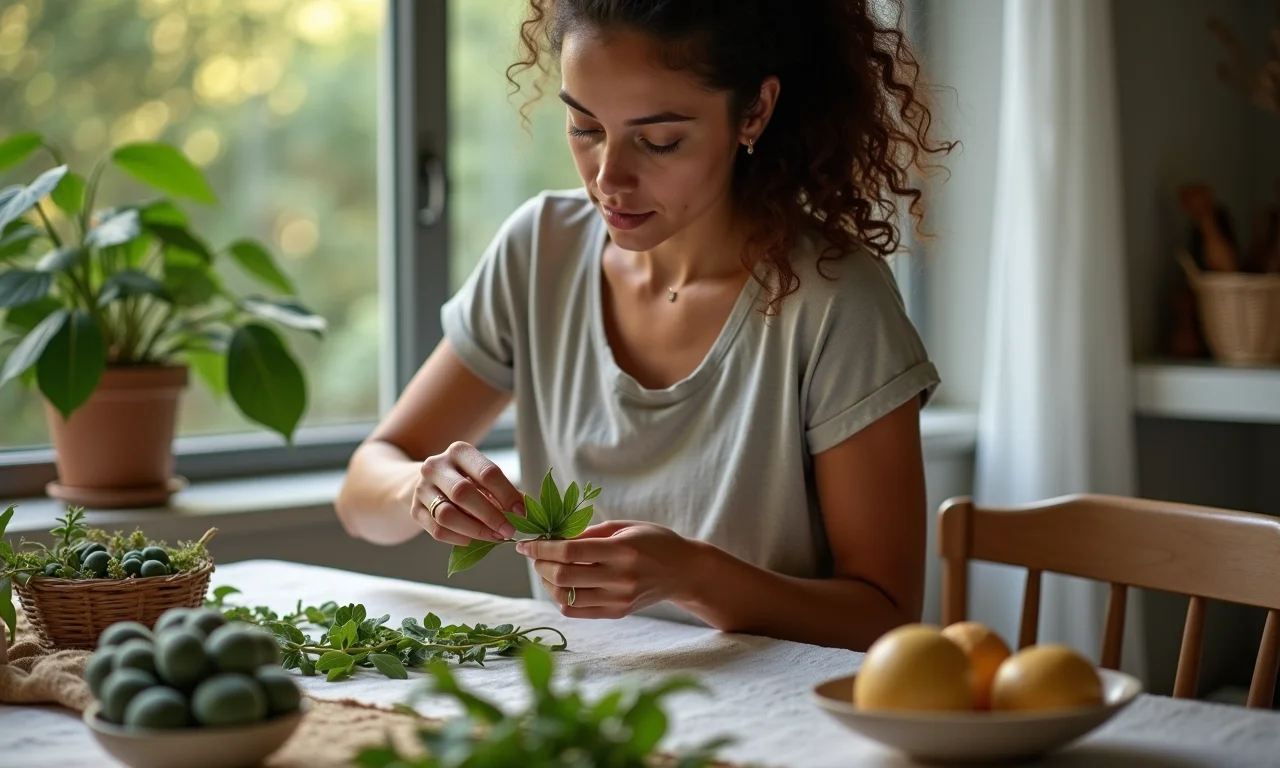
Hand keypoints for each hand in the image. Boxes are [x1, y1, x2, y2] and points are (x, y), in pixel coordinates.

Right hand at [413, 442, 523, 545]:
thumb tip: (526, 510)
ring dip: (475, 530)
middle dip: (490, 515)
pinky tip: (472, 540)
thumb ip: (504, 491)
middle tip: (508, 530)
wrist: (427, 483)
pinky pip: (437, 529)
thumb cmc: (465, 479)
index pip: (487, 472)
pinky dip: (458, 538)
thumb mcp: (483, 477)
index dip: (507, 494)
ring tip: (494, 537)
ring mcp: (421, 488)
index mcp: (459, 452)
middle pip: (463, 493)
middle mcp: (436, 466)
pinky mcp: (414, 510)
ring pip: (447, 514)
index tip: (521, 512)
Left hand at [517, 521, 695, 618]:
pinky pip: (576, 611)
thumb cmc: (654, 542)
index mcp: (622, 550)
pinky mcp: (617, 613)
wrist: (683, 572)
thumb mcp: (625, 526)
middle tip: (535, 555)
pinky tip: (560, 585)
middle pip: (564, 576)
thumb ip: (589, 533)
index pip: (571, 551)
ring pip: (565, 598)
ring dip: (547, 583)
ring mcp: (618, 599)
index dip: (542, 547)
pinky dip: (560, 598)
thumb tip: (553, 539)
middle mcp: (620, 578)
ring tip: (546, 569)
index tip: (525, 544)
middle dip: (540, 564)